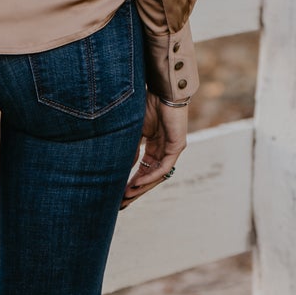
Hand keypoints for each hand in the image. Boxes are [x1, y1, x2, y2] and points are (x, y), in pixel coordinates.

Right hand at [122, 92, 187, 208]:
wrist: (161, 90)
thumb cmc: (146, 105)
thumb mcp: (133, 132)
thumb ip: (130, 150)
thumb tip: (122, 169)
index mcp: (153, 146)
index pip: (142, 170)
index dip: (131, 183)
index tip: (118, 195)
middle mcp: (163, 150)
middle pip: (150, 177)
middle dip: (136, 191)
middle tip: (122, 204)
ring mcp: (172, 149)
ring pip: (157, 175)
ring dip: (142, 187)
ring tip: (127, 197)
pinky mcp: (178, 146)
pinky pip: (164, 167)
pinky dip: (151, 176)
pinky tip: (138, 183)